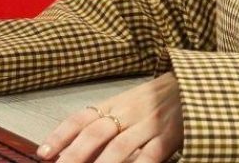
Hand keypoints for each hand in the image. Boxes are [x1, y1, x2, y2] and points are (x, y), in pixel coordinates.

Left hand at [37, 72, 182, 162]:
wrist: (195, 84)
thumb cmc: (159, 98)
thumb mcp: (131, 102)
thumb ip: (109, 119)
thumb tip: (78, 143)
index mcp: (116, 103)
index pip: (82, 118)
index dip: (60, 136)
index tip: (43, 153)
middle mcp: (129, 111)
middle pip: (95, 133)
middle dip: (74, 154)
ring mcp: (149, 123)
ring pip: (119, 146)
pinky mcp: (170, 136)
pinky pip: (150, 155)